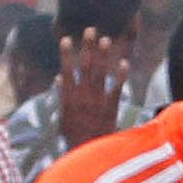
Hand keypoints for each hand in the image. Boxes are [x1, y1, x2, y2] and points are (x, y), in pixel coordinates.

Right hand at [56, 30, 134, 148]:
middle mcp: (82, 96)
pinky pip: (116, 89)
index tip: (66, 38)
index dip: (66, 54)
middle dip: (87, 47)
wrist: (86, 151)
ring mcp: (96, 101)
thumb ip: (62, 96)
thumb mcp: (62, 116)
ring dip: (103, 55)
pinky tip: (124, 63)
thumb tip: (58, 79)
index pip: (66, 70)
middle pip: (85, 66)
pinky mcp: (110, 108)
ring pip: (100, 73)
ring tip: (106, 39)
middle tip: (90, 30)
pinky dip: (120, 76)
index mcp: (68, 97)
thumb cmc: (73, 135)